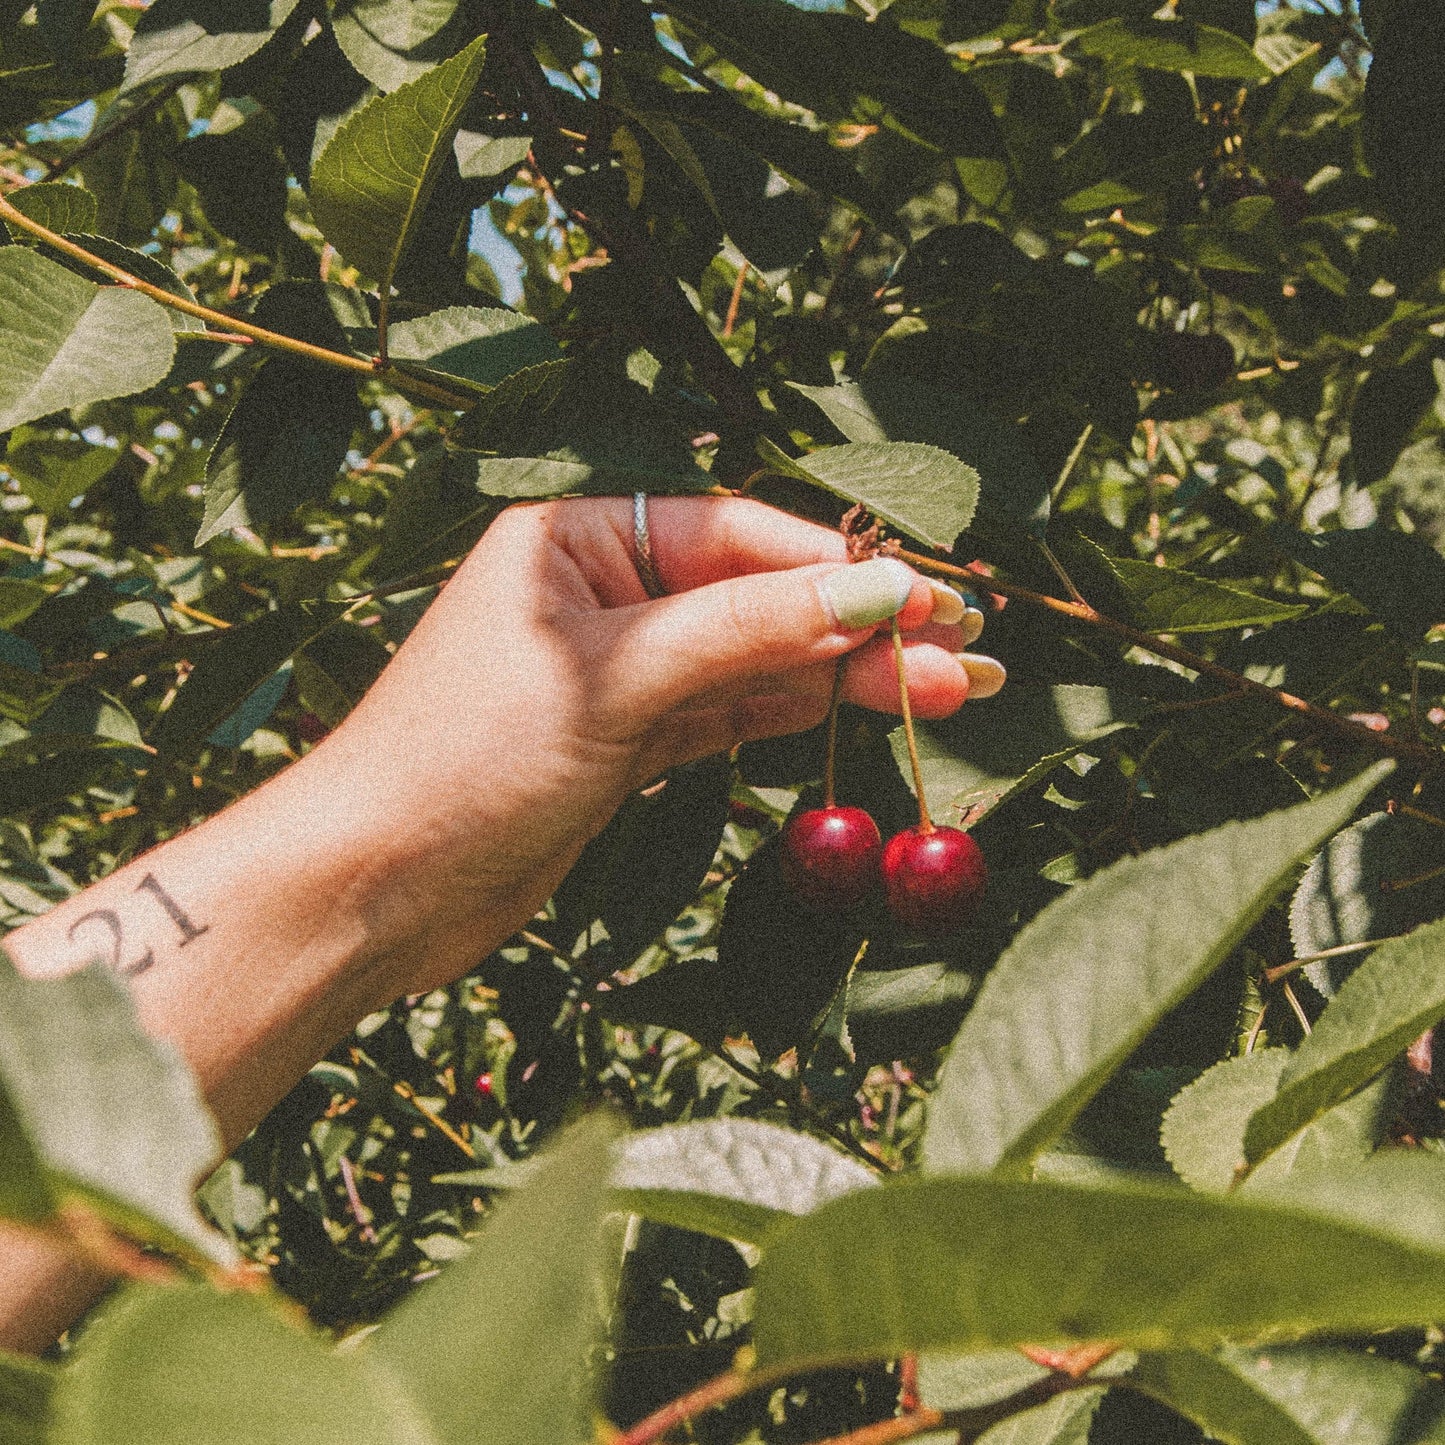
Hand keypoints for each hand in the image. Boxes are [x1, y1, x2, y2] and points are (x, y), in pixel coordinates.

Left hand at [311, 495, 983, 994]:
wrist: (373, 887)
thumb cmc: (464, 758)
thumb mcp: (616, 678)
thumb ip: (746, 631)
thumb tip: (875, 595)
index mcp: (577, 539)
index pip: (738, 535)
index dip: (839, 572)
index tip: (931, 606)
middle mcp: (599, 594)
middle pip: (756, 599)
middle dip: (857, 632)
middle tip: (966, 663)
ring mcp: (614, 672)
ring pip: (748, 662)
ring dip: (838, 679)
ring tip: (942, 694)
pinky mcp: (620, 744)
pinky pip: (720, 715)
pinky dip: (783, 716)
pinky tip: (848, 711)